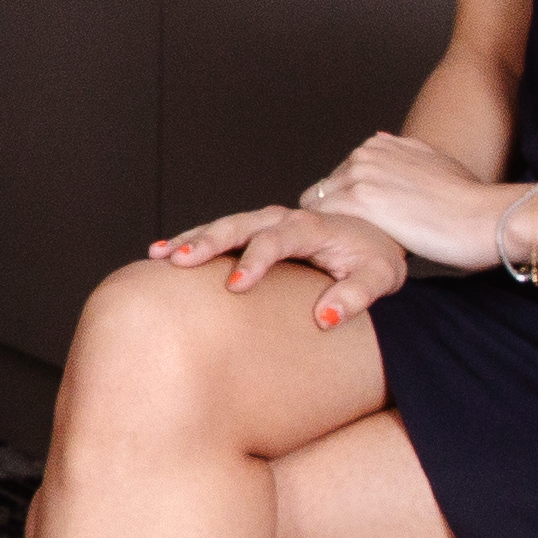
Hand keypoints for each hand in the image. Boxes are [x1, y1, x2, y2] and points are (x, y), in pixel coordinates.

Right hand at [150, 200, 409, 325]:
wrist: (376, 233)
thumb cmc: (377, 257)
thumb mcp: (380, 277)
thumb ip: (357, 295)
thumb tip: (326, 318)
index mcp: (311, 226)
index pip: (276, 240)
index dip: (254, 262)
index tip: (235, 287)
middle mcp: (283, 218)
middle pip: (238, 224)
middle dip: (207, 242)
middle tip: (178, 261)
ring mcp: (267, 222)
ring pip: (222, 225)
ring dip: (190, 239)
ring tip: (158, 255)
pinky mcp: (257, 231)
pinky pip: (220, 233)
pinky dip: (192, 240)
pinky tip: (163, 254)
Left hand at [299, 129, 518, 271]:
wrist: (485, 216)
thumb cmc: (470, 201)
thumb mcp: (439, 163)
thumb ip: (409, 154)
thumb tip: (385, 141)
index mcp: (382, 144)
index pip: (343, 174)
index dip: (350, 203)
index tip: (364, 226)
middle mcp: (367, 153)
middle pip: (326, 188)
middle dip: (337, 214)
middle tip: (354, 242)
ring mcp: (361, 174)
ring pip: (317, 203)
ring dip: (328, 227)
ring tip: (346, 252)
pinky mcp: (360, 200)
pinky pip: (319, 218)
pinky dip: (325, 237)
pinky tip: (343, 254)